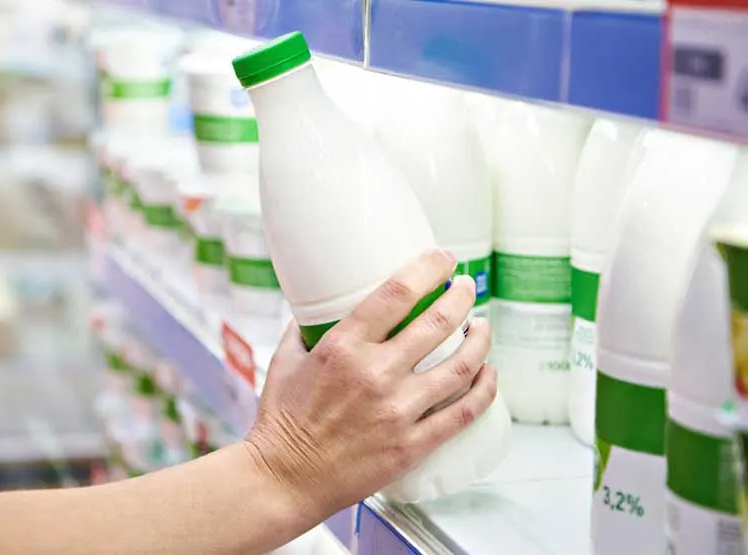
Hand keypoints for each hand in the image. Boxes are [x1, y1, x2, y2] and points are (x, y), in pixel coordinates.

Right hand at [243, 249, 496, 519]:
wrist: (284, 479)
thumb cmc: (281, 422)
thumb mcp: (284, 361)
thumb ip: (304, 330)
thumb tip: (316, 309)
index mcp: (343, 347)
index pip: (398, 293)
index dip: (429, 268)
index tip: (443, 259)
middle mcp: (375, 373)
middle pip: (438, 322)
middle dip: (462, 296)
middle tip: (466, 287)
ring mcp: (398, 410)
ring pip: (460, 366)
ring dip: (480, 340)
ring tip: (483, 327)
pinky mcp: (412, 444)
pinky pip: (462, 413)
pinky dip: (484, 389)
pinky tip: (489, 374)